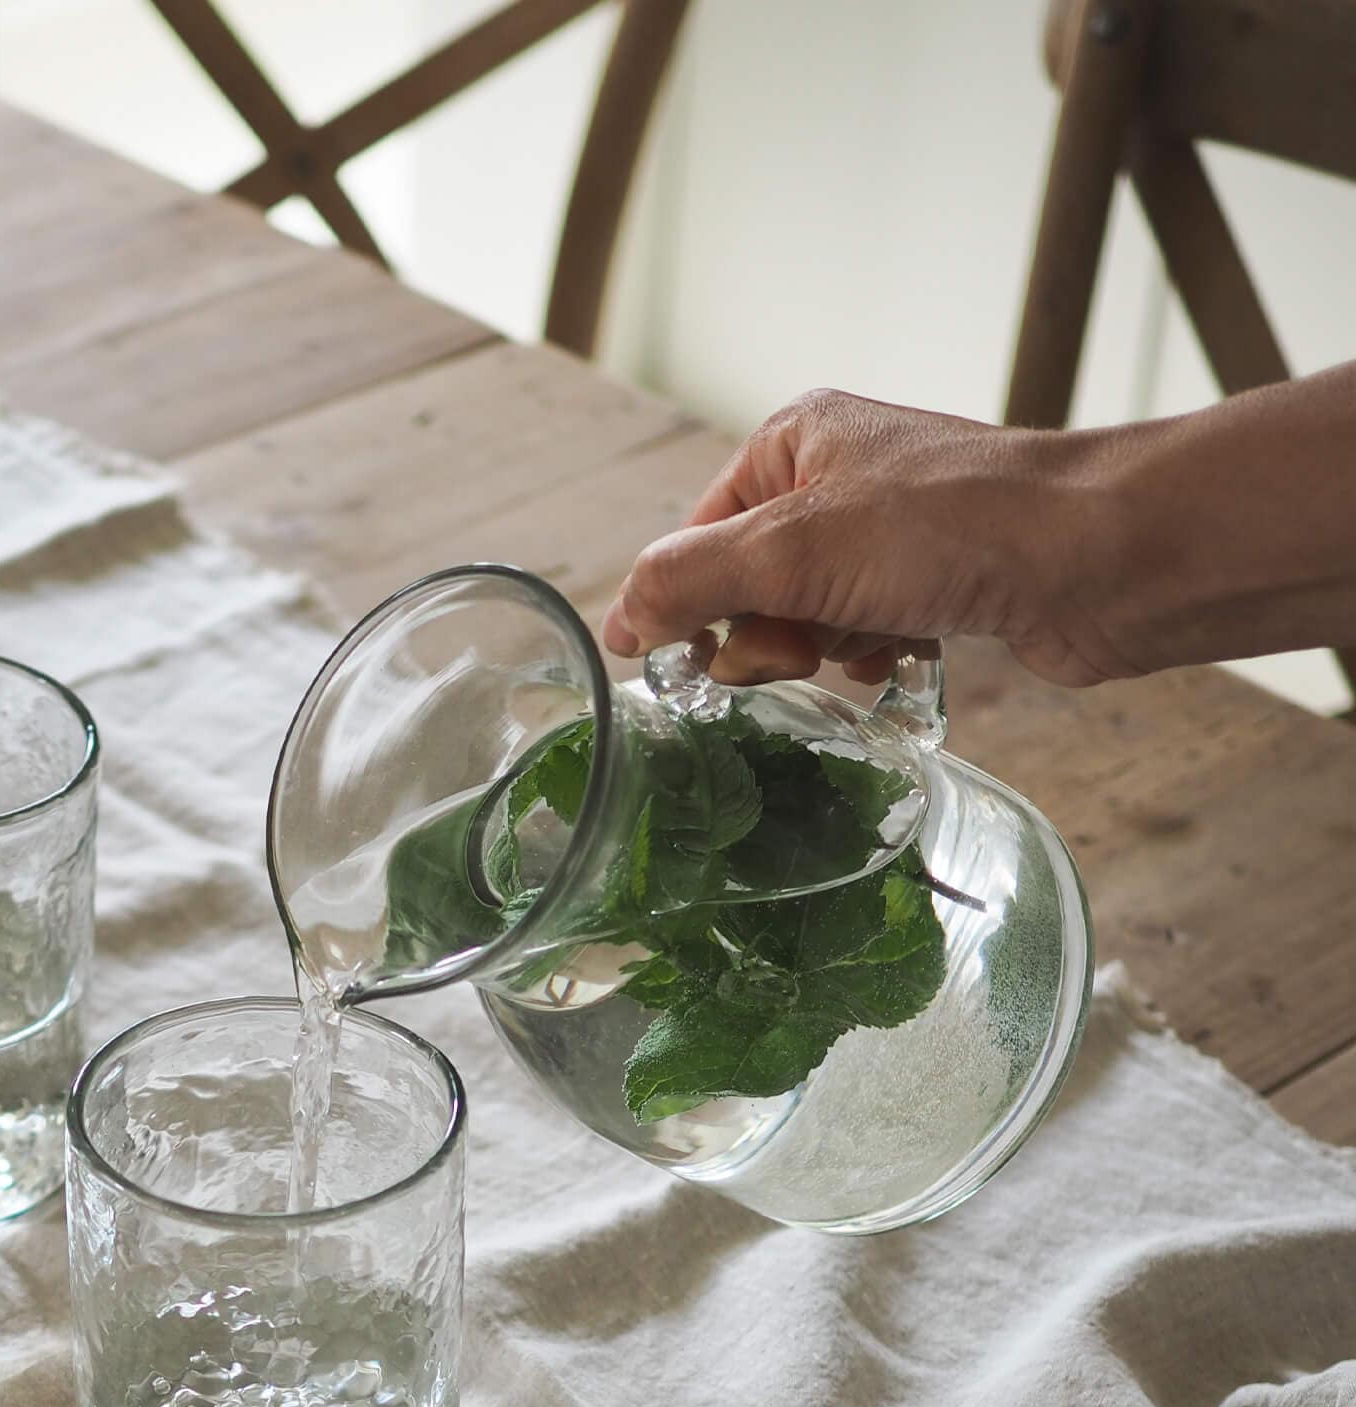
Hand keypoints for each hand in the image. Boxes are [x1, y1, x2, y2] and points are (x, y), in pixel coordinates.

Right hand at [600, 388, 1133, 689]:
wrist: (1100, 557)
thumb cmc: (957, 526)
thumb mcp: (792, 548)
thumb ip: (687, 581)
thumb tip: (617, 622)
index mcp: (795, 438)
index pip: (695, 538)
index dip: (693, 604)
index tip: (701, 657)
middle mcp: (838, 477)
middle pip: (745, 584)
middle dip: (765, 631)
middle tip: (804, 644)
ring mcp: (887, 533)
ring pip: (801, 618)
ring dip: (819, 648)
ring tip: (867, 639)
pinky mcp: (931, 583)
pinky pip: (859, 635)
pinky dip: (869, 655)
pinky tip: (903, 650)